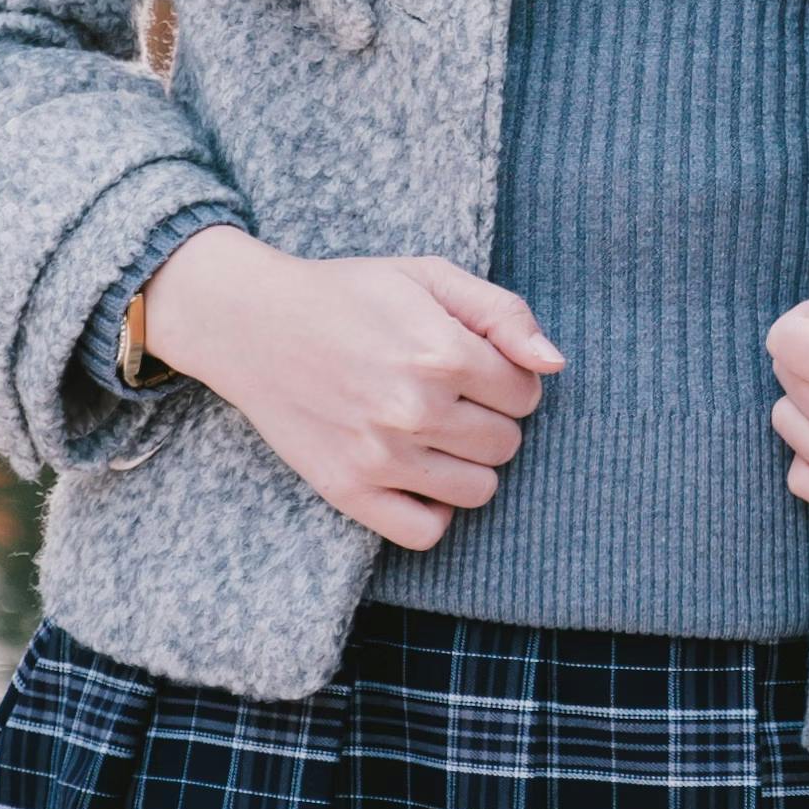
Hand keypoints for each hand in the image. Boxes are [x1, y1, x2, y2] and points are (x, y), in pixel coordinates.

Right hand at [140, 231, 557, 553]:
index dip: (507, 377)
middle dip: (489, 419)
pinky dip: (434, 511)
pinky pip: (425, 532)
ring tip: (436, 433)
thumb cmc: (349, 295)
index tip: (475, 366)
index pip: (526, 394)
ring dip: (468, 464)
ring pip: (479, 490)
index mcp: (442, 352)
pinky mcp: (348, 491)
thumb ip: (503, 313)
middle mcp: (415, 410)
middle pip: (506, 444)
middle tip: (450, 396)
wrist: (254, 324)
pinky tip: (420, 476)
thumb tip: (554, 364)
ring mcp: (381, 457)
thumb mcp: (429, 276)